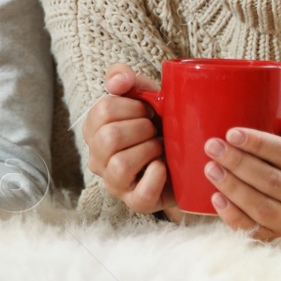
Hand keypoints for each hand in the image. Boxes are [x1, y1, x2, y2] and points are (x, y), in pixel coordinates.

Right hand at [82, 62, 181, 218]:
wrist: (186, 159)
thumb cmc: (159, 124)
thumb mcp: (143, 95)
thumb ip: (124, 78)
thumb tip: (118, 81)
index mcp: (94, 130)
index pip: (102, 111)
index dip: (132, 107)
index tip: (149, 110)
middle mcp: (97, 159)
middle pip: (108, 138)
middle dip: (141, 128)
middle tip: (156, 129)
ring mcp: (114, 183)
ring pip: (120, 164)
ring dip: (148, 150)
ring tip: (161, 147)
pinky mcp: (136, 202)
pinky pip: (140, 192)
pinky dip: (156, 176)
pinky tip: (164, 166)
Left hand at [205, 114, 280, 239]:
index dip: (258, 144)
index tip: (231, 133)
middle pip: (271, 180)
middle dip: (239, 163)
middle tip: (212, 147)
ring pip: (261, 207)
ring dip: (233, 187)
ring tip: (210, 169)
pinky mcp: (272, 236)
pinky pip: (251, 229)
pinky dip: (232, 215)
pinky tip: (216, 198)